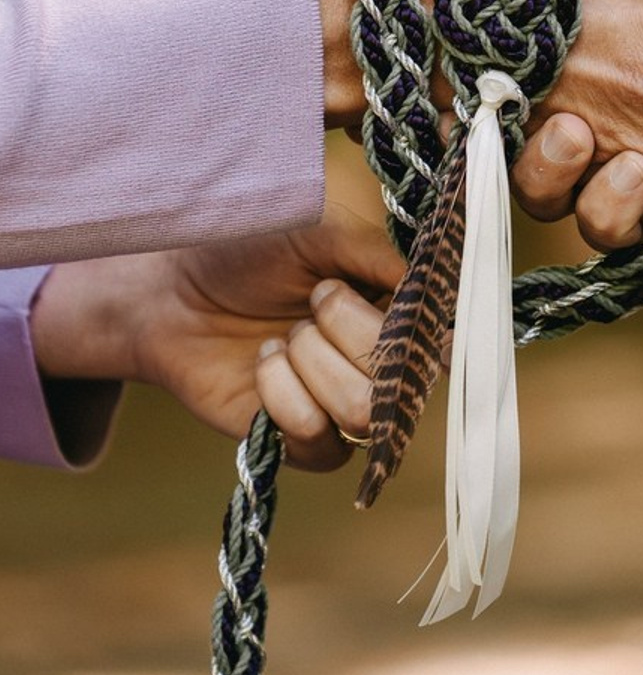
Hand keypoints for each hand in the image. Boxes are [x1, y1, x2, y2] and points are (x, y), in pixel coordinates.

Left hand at [30, 205, 398, 470]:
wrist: (173, 293)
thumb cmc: (251, 252)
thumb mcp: (323, 233)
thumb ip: (383, 256)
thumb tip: (437, 290)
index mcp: (396, 310)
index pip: (434, 336)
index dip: (404, 321)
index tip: (353, 288)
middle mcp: (379, 361)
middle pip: (397, 376)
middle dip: (342, 331)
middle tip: (308, 306)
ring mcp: (342, 404)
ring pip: (360, 410)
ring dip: (311, 363)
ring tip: (282, 339)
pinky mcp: (303, 442)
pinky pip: (315, 437)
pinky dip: (281, 395)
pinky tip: (263, 367)